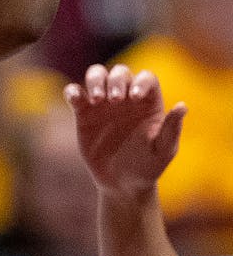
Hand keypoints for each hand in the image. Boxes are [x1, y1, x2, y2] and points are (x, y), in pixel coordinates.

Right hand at [66, 63, 187, 199]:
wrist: (122, 184)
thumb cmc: (148, 167)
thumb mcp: (163, 150)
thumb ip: (171, 128)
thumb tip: (183, 106)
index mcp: (148, 103)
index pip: (146, 78)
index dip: (140, 81)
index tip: (134, 97)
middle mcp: (126, 98)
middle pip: (120, 72)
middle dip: (116, 80)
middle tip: (114, 99)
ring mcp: (103, 104)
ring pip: (96, 75)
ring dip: (95, 80)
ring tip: (97, 99)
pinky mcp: (83, 113)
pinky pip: (74, 93)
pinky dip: (72, 91)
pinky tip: (75, 100)